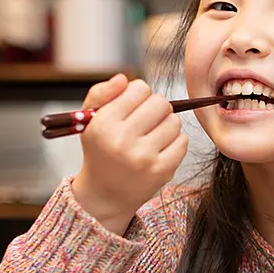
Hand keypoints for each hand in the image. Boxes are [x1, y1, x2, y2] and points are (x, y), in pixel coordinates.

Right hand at [72, 74, 187, 233]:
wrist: (105, 194)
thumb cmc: (100, 149)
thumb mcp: (90, 119)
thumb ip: (102, 92)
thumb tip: (123, 78)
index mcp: (103, 124)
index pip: (139, 88)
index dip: (138, 94)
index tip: (132, 107)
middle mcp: (122, 141)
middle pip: (161, 103)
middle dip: (155, 108)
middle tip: (145, 121)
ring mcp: (143, 158)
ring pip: (174, 121)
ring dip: (166, 124)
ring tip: (152, 135)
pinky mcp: (161, 171)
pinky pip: (183, 141)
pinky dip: (175, 142)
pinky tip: (160, 148)